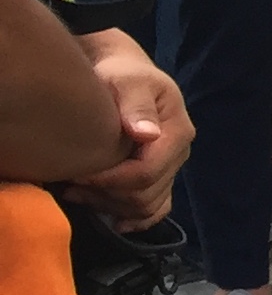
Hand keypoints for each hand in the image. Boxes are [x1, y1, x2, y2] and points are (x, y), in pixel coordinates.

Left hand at [66, 31, 191, 226]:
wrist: (124, 74)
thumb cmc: (122, 75)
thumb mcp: (128, 82)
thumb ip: (137, 106)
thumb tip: (147, 134)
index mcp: (177, 133)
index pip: (147, 173)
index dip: (110, 181)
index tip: (76, 175)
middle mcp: (179, 154)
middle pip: (146, 194)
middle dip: (106, 195)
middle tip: (69, 186)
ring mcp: (172, 167)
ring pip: (147, 205)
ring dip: (111, 206)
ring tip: (77, 193)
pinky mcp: (161, 175)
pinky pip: (156, 208)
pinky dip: (136, 219)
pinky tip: (113, 221)